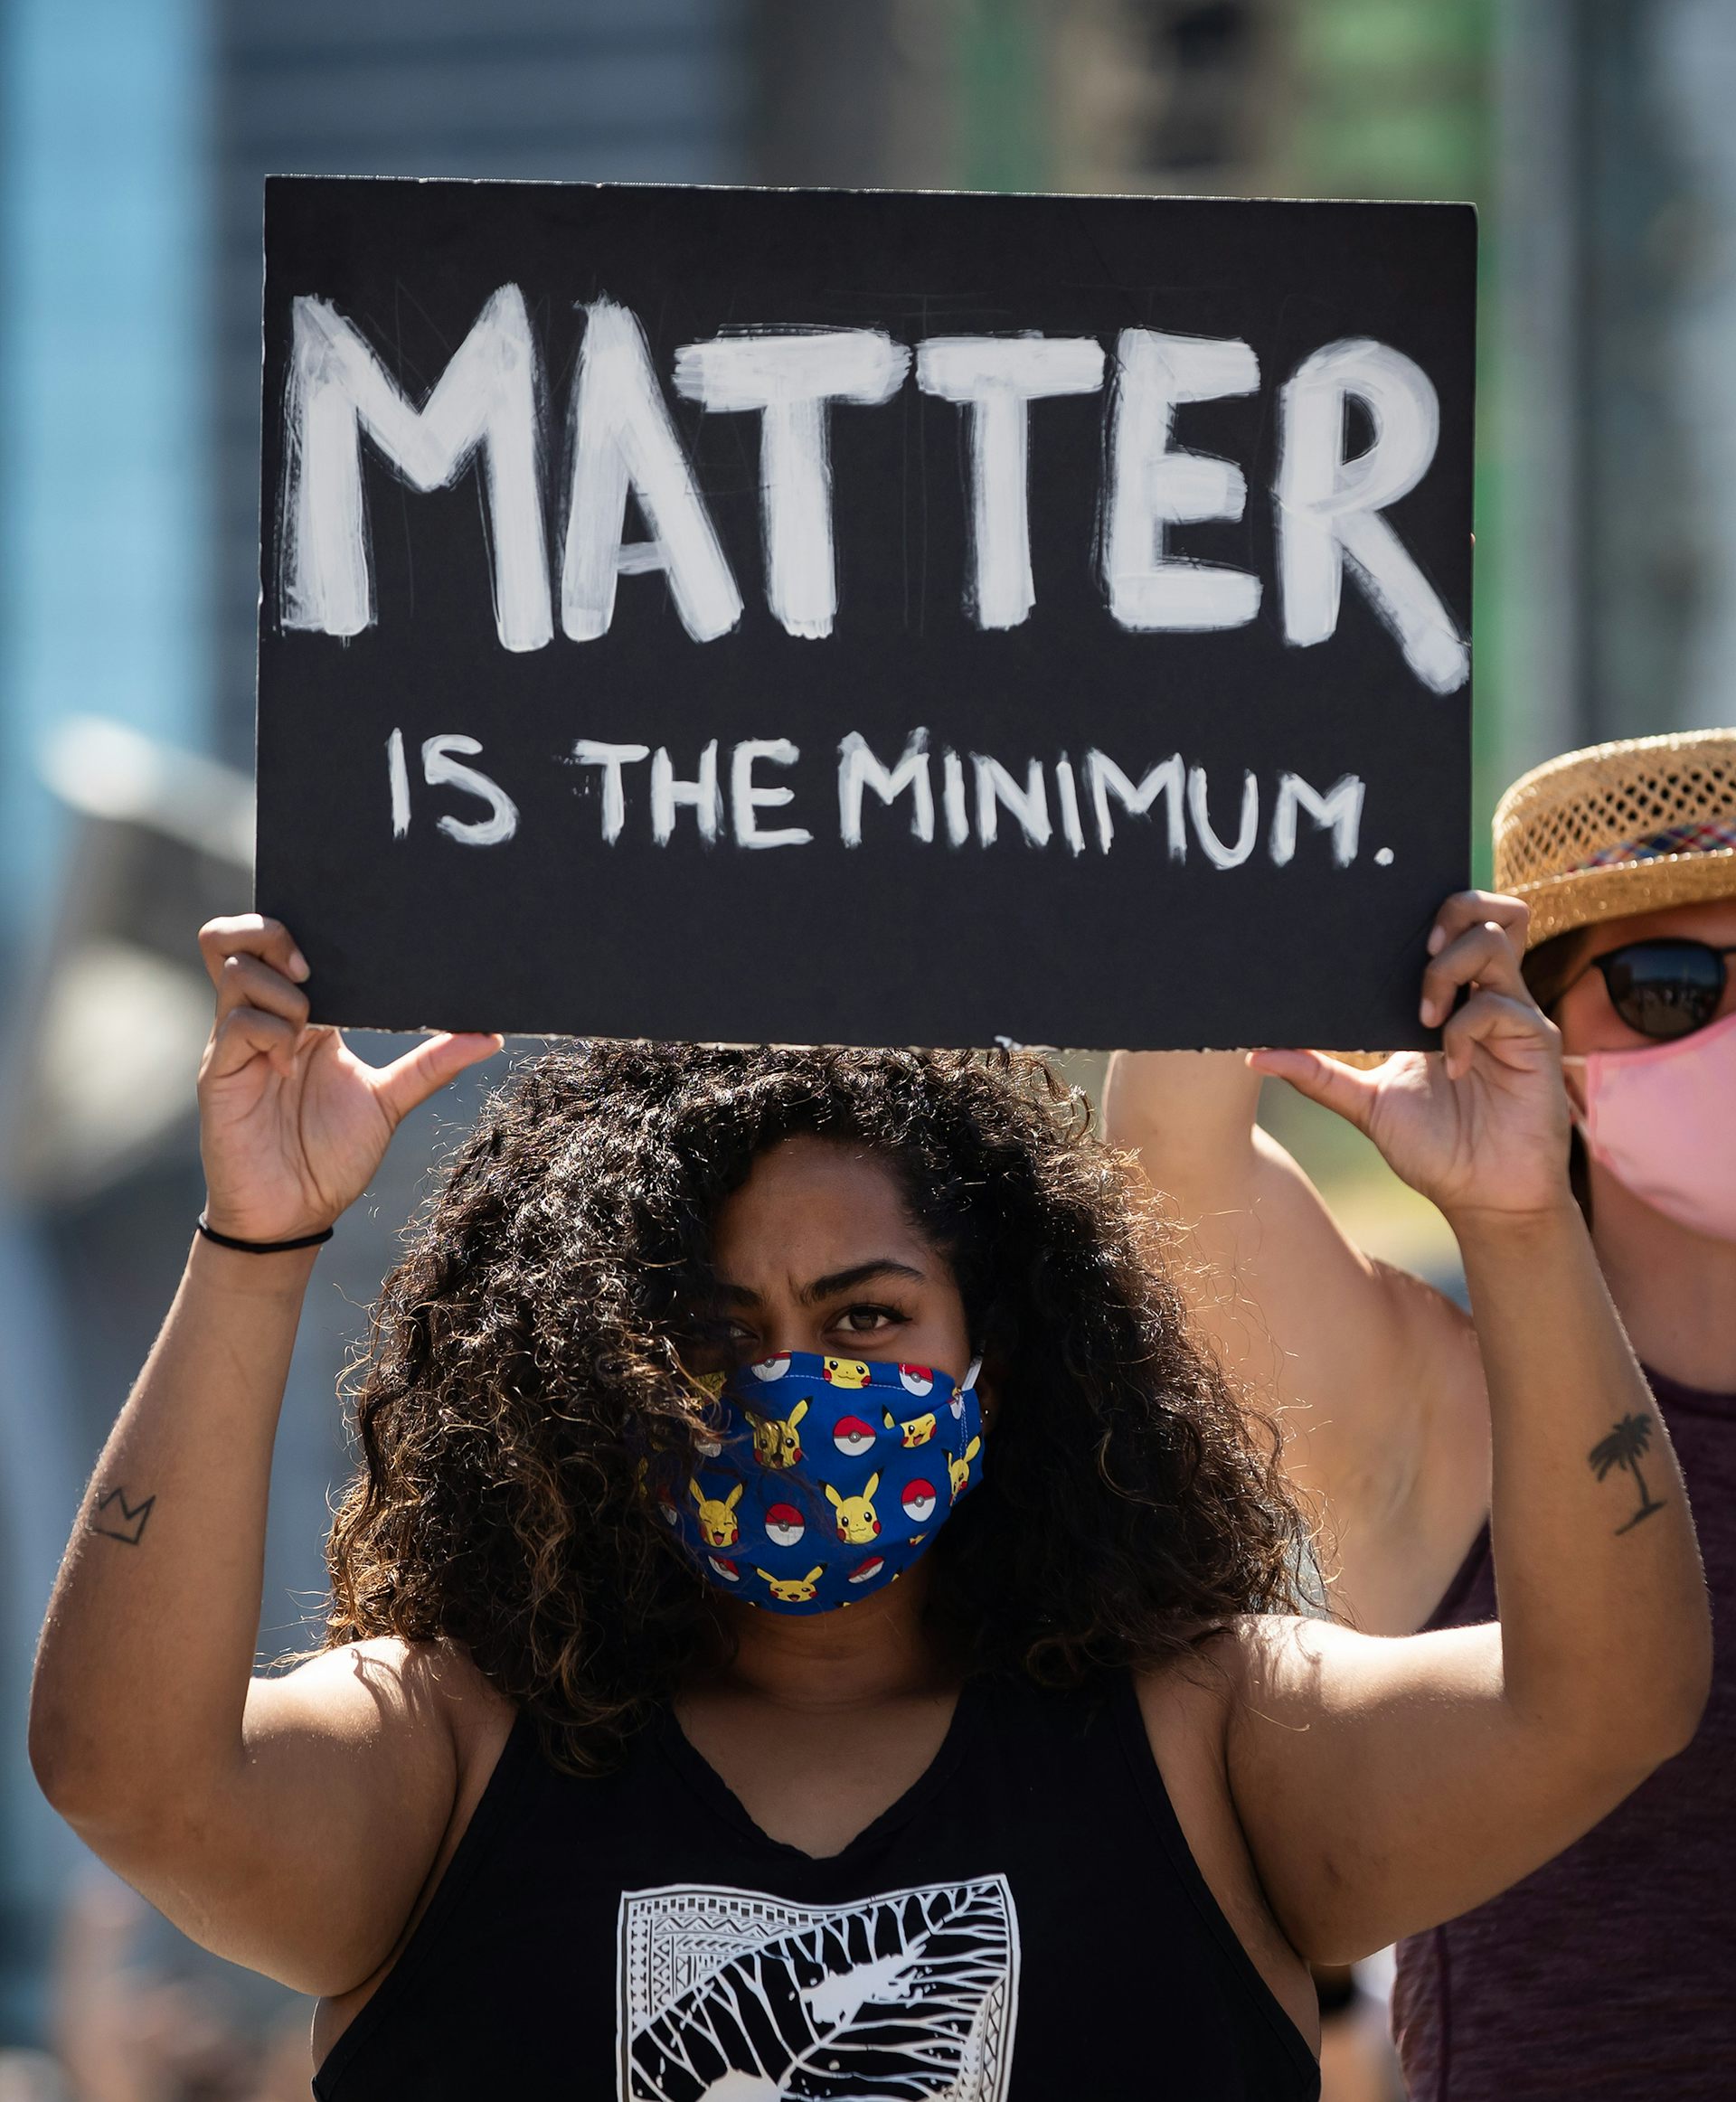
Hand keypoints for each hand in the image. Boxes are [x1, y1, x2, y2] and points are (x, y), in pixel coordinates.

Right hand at [195, 915, 500, 1241]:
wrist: (294, 1214)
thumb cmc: (331, 1157)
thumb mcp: (389, 1102)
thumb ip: (432, 1064)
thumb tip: (490, 1035)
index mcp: (301, 1016)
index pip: (278, 943)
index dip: (298, 926)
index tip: (347, 939)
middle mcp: (262, 1019)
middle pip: (235, 938)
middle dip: (272, 933)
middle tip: (311, 966)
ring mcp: (235, 1043)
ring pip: (235, 969)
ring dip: (282, 991)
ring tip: (311, 1029)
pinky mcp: (218, 1073)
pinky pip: (236, 1024)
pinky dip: (270, 1032)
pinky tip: (291, 1066)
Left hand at [1247, 891, 1571, 1223]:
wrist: (1483, 1199)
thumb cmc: (1435, 1149)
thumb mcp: (1365, 1104)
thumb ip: (1317, 1075)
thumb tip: (1255, 1055)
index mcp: (1450, 1001)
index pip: (1454, 924)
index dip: (1429, 909)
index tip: (1381, 927)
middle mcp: (1485, 997)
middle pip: (1490, 910)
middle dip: (1453, 909)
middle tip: (1419, 947)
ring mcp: (1514, 1015)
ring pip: (1497, 938)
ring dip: (1449, 966)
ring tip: (1425, 1015)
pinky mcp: (1537, 1042)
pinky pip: (1499, 1007)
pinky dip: (1464, 1030)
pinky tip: (1451, 1069)